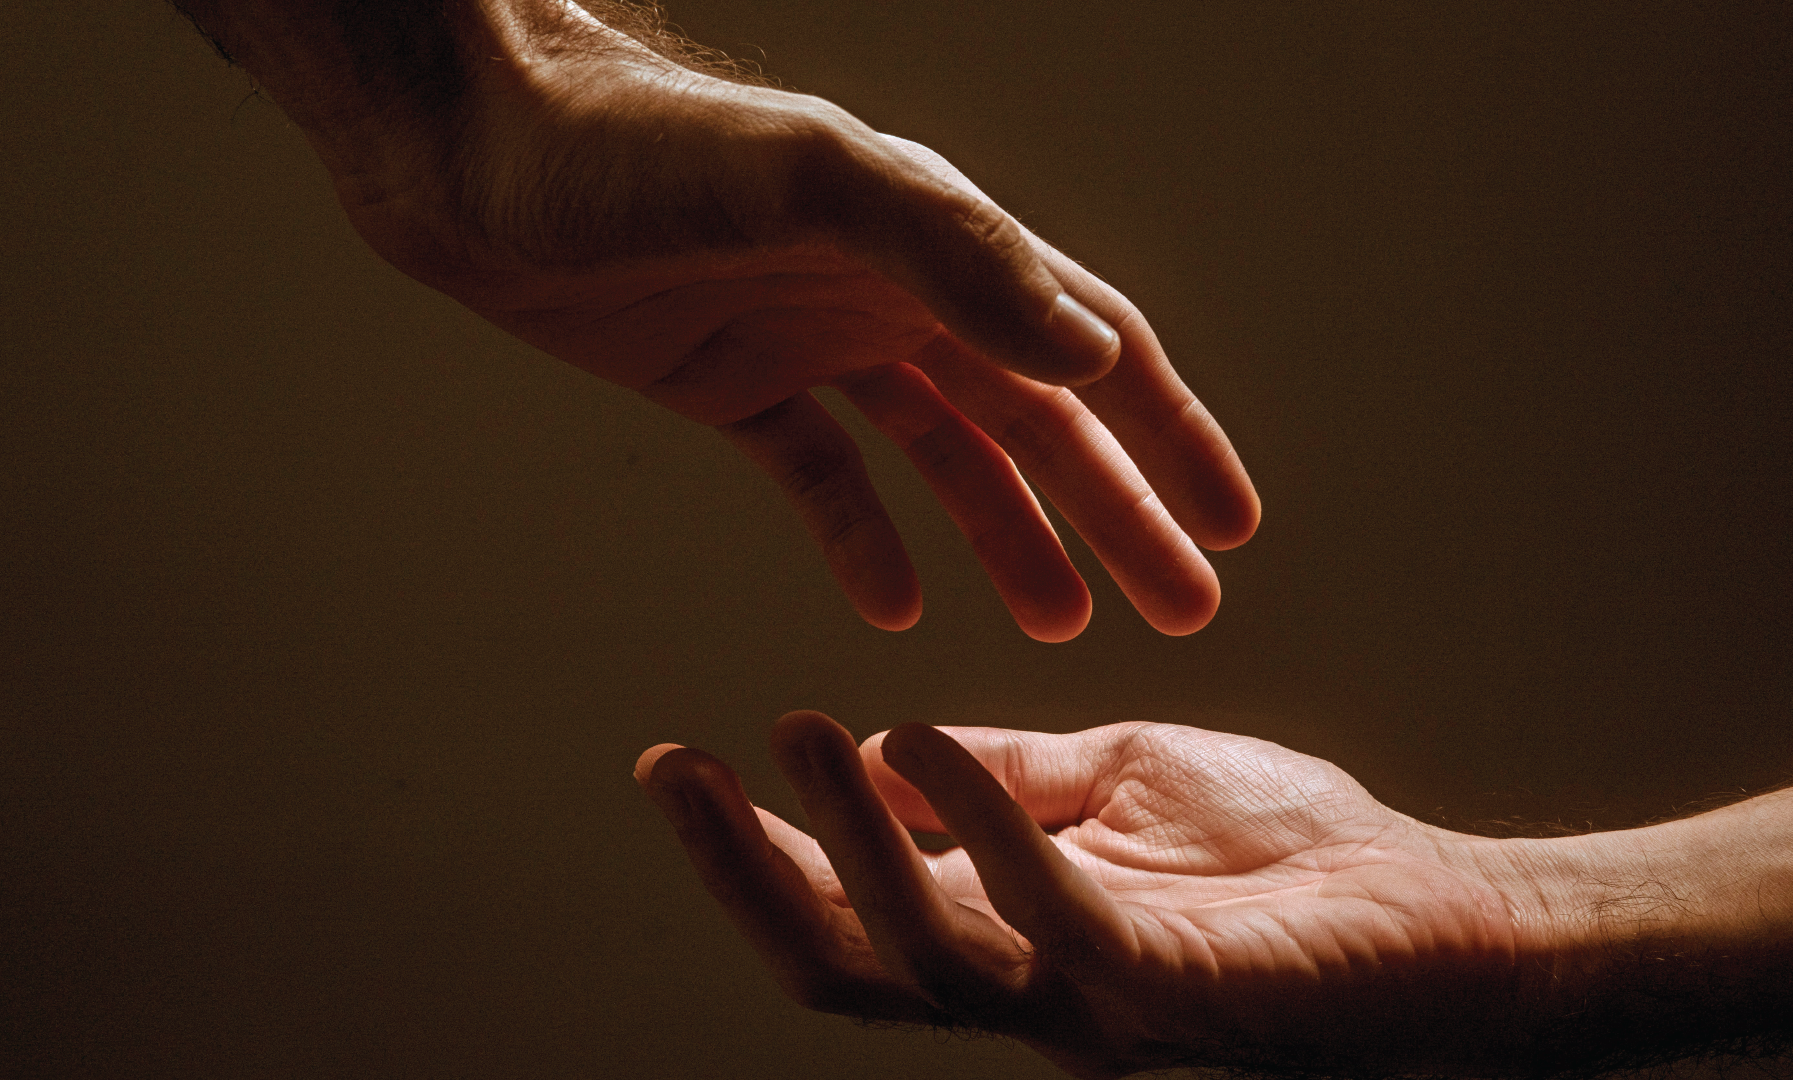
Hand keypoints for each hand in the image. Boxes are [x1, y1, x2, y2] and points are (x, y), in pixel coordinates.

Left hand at [295, 7, 1259, 639]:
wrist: (475, 157)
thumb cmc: (637, 147)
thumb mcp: (811, 180)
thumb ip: (956, 255)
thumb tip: (1094, 351)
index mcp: (939, 242)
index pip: (1093, 347)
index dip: (1170, 437)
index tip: (1233, 527)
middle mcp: (894, 290)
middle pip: (1037, 421)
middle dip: (1115, 515)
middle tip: (1178, 611)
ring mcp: (817, 339)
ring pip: (946, 460)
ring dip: (1009, 539)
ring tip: (1062, 626)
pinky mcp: (734, 384)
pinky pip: (824, 477)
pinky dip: (865, 541)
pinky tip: (894, 608)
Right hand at [637, 713, 1535, 1077]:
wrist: (1443, 910)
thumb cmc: (1291, 854)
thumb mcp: (1121, 777)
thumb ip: (1010, 777)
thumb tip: (893, 748)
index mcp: (1014, 939)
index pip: (850, 912)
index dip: (755, 853)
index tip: (682, 765)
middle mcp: (1031, 991)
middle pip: (844, 964)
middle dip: (746, 874)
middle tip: (676, 773)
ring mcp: (1094, 1002)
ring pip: (919, 952)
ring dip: (844, 842)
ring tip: (802, 734)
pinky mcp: (1166, 991)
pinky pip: (1040, 911)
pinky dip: (968, 824)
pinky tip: (915, 739)